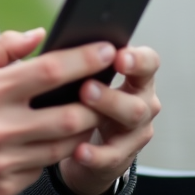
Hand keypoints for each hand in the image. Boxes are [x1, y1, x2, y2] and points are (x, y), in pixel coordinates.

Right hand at [0, 29, 120, 194]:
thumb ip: (1, 50)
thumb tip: (39, 34)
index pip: (50, 71)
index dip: (85, 59)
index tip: (108, 49)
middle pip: (70, 114)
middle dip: (95, 102)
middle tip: (105, 91)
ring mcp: (3, 160)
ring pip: (64, 146)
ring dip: (80, 130)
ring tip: (84, 115)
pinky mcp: (4, 187)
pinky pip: (42, 169)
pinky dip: (49, 155)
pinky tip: (45, 143)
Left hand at [57, 46, 160, 194]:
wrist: (84, 148)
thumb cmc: (82, 102)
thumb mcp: (84, 78)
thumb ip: (77, 60)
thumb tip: (46, 37)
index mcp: (136, 77)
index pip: (149, 62)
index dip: (137, 59)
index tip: (117, 55)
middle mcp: (143, 102)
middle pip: (139, 97)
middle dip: (112, 92)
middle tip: (86, 86)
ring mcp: (136, 131)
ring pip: (130, 122)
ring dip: (105, 114)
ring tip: (77, 113)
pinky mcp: (121, 157)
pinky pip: (112, 157)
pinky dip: (95, 154)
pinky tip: (78, 150)